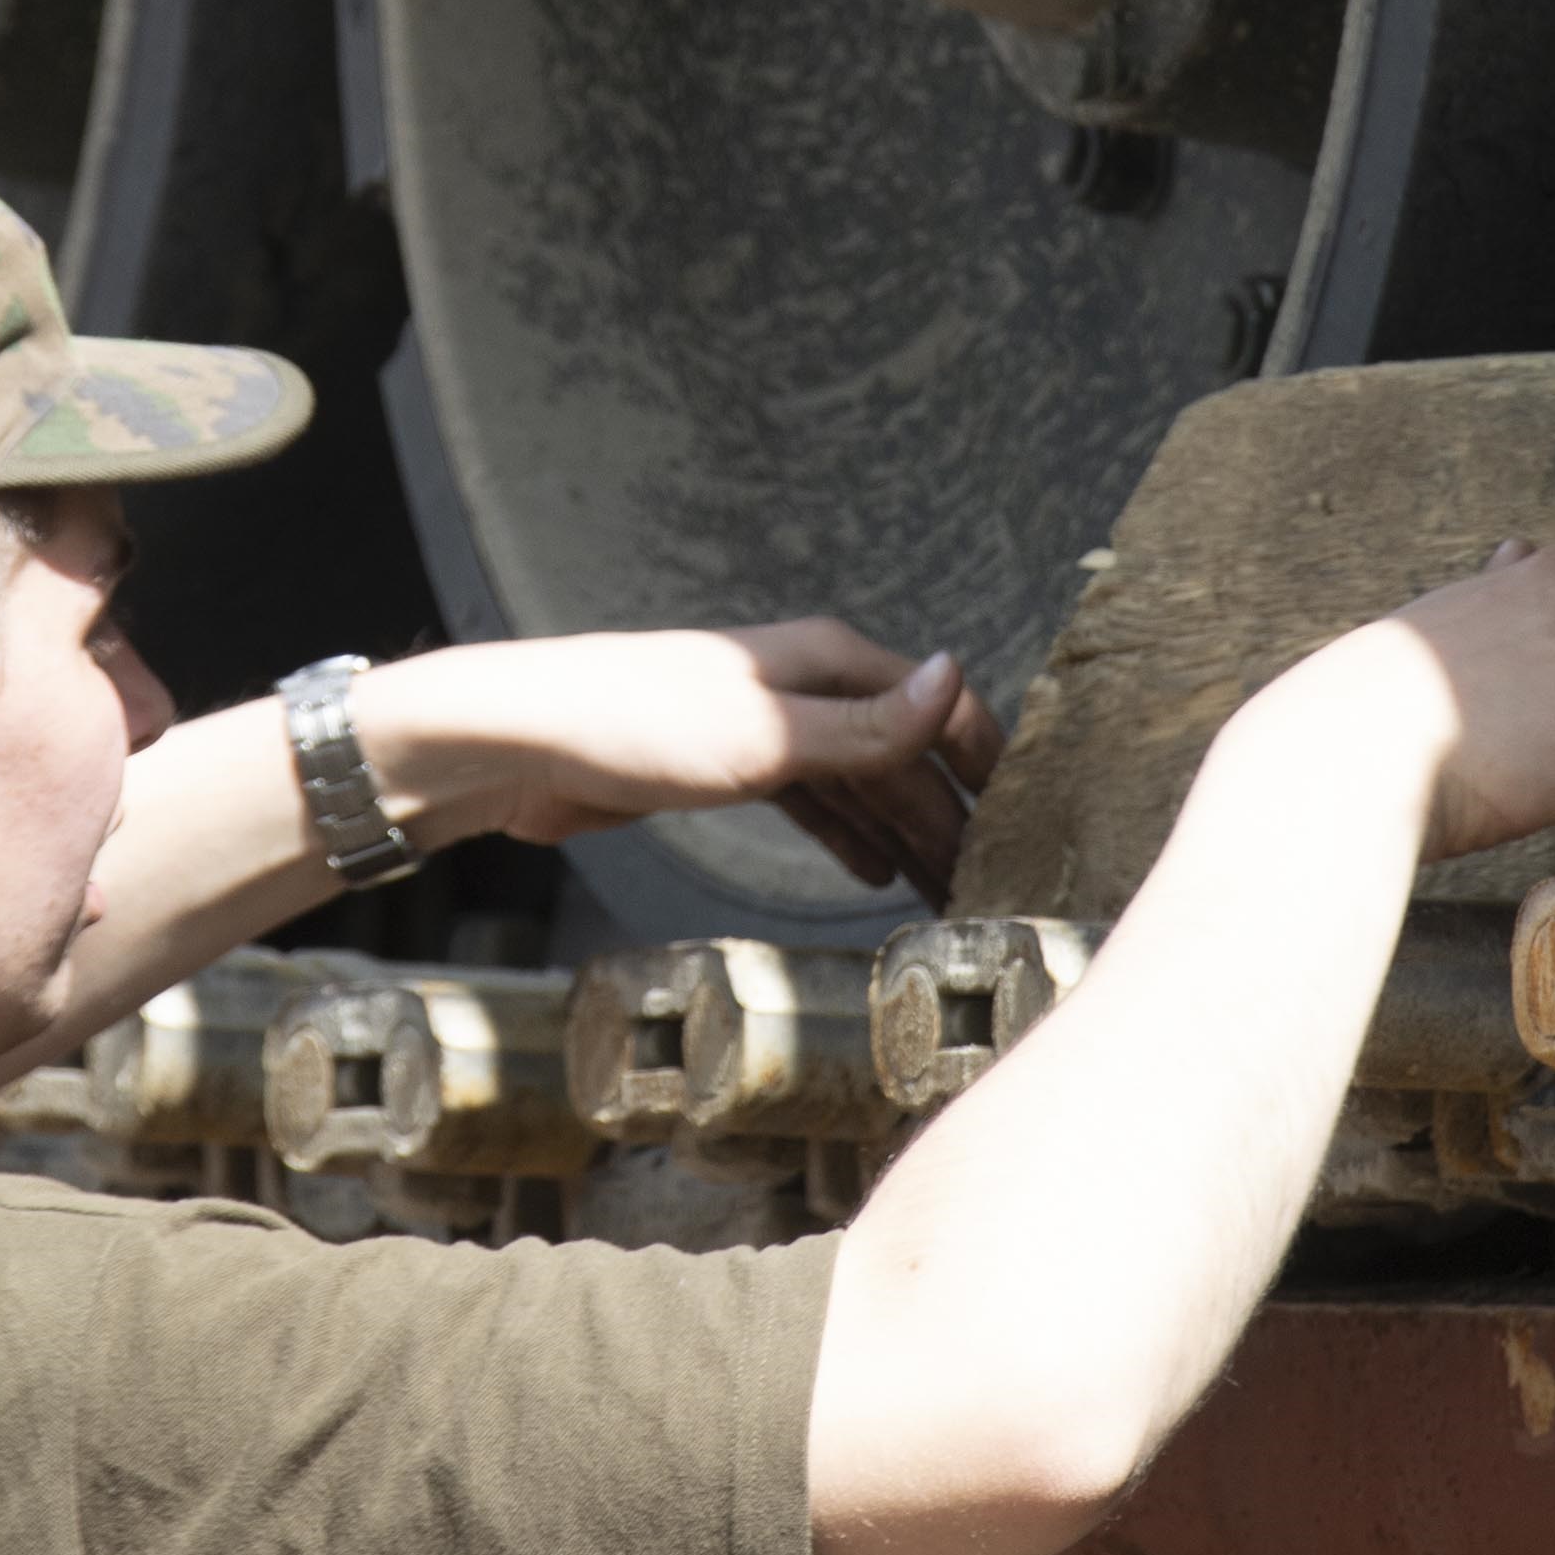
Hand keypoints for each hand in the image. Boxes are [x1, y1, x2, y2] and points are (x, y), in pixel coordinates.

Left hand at [373, 621, 1010, 901]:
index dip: (987, 761)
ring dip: (908, 835)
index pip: (937, 705)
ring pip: (861, 785)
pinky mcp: (728, 769)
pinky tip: (877, 873)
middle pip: (903, 754)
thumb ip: (866, 727)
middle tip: (997, 886)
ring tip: (951, 894)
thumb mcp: (767, 733)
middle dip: (952, 815)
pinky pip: (813, 805)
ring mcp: (768, 729)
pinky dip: (851, 837)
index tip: (1030, 821)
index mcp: (828, 660)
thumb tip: (958, 676)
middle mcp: (806, 687)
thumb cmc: (637, 722)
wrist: (524, 745)